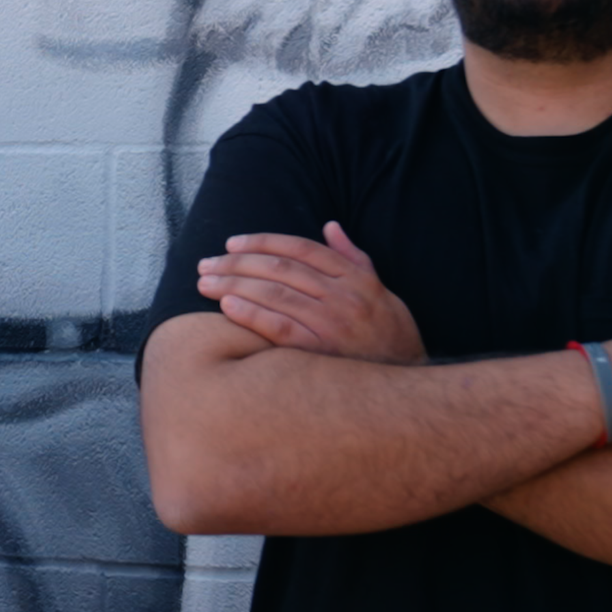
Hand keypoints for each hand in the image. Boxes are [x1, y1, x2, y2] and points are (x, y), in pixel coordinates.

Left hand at [196, 222, 425, 364]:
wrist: (406, 385)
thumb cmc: (391, 337)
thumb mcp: (382, 291)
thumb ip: (355, 258)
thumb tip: (330, 226)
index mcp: (355, 277)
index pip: (301, 248)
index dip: (263, 241)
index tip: (233, 243)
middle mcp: (343, 296)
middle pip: (280, 268)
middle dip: (237, 262)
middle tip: (206, 263)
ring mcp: (332, 323)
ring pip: (275, 294)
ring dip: (235, 284)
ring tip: (205, 282)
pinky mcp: (321, 352)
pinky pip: (280, 328)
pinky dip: (251, 314)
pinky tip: (226, 306)